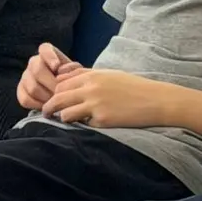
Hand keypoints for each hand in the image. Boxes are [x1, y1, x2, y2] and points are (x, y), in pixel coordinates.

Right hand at [17, 43, 79, 110]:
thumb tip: (62, 72)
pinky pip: (25, 99)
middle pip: (38, 70)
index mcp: (47, 52)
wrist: (64, 92)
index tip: (57, 67)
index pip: (44, 49)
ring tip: (57, 103)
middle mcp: (34, 61)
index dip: (50, 57)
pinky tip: (47, 107)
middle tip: (62, 94)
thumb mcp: (76, 72)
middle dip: (52, 85)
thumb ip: (72, 70)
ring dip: (46, 97)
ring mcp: (25, 76)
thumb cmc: (72, 80)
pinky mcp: (21, 90)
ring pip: (32, 87)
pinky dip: (37, 105)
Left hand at [39, 68, 165, 129]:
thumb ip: (88, 76)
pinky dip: (80, 125)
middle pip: (58, 96)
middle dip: (49, 106)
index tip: (53, 98)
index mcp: (92, 75)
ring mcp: (96, 103)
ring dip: (62, 117)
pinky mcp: (102, 119)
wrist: (155, 100)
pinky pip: (81, 124)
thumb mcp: (109, 75)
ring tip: (63, 121)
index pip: (61, 82)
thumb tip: (66, 78)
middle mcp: (91, 87)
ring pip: (64, 112)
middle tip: (46, 113)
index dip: (54, 91)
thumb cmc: (132, 87)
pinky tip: (85, 125)